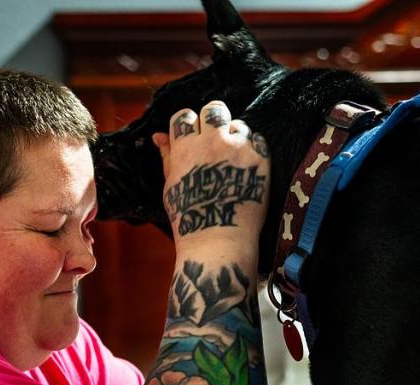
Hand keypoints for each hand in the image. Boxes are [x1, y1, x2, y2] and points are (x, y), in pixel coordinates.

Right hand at [152, 101, 269, 241]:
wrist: (219, 240)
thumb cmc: (189, 218)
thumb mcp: (171, 186)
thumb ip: (167, 157)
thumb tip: (159, 135)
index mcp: (186, 149)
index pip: (185, 116)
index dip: (188, 124)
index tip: (192, 136)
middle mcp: (212, 143)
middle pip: (214, 109)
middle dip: (213, 120)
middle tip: (215, 139)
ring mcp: (238, 149)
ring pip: (238, 124)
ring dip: (234, 136)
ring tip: (232, 160)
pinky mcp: (260, 160)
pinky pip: (258, 140)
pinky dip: (253, 149)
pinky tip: (246, 167)